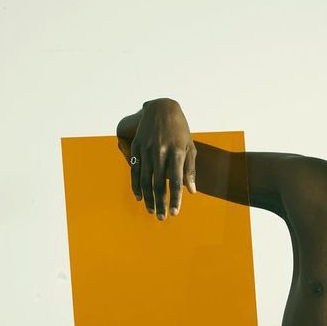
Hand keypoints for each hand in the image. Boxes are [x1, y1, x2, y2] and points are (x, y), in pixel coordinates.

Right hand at [125, 99, 196, 219]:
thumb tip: (191, 191)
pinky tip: (139, 197)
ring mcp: (147, 150)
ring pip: (145, 180)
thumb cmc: (180, 130)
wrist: (161, 108)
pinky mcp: (137, 147)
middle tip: (161, 218)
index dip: (175, 199)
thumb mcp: (190, 146)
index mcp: (177, 152)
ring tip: (151, 211)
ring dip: (148, 198)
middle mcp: (160, 152)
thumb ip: (190, 169)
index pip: (176, 181)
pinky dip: (136, 185)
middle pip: (159, 184)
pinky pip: (135, 170)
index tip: (175, 213)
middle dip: (160, 203)